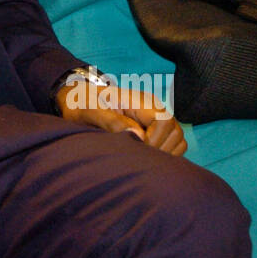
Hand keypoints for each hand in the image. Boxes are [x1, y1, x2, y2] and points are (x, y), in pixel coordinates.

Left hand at [56, 78, 185, 156]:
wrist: (78, 100)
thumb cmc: (83, 103)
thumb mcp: (90, 110)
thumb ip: (112, 121)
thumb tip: (138, 136)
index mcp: (140, 101)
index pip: (164, 121)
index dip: (154, 139)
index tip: (136, 147)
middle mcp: (153, 109)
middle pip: (175, 132)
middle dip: (159, 149)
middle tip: (136, 155)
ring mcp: (157, 120)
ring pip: (178, 140)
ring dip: (164, 153)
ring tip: (140, 156)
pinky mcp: (156, 131)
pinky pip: (175, 146)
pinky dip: (166, 155)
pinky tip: (145, 158)